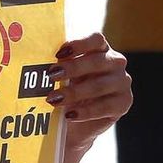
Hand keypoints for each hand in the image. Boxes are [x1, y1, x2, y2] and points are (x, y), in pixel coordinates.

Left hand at [45, 33, 131, 152]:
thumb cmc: (69, 90)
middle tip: (52, 75)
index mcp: (101, 49)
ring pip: (99, 85)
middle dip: (73, 68)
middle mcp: (115, 62)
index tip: (58, 54)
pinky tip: (70, 115)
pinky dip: (86, 112)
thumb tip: (38, 61)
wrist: (77, 122)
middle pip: (97, 61)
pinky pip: (105, 106)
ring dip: (75, 92)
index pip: (96, 39)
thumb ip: (59, 66)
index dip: (79, 44)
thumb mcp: (64, 76)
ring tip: (54, 99)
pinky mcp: (124, 103)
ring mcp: (122, 82)